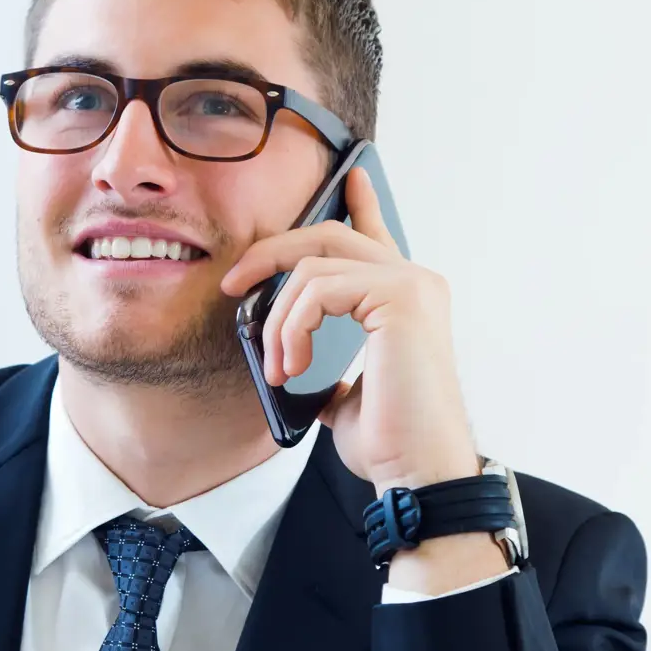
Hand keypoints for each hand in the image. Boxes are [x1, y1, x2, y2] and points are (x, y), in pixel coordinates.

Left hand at [218, 165, 479, 491]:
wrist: (417, 473)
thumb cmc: (390, 442)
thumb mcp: (345, 397)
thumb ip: (326, 366)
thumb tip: (292, 361)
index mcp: (405, 300)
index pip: (377, 236)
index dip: (360, 202)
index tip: (350, 178)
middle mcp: (416, 282)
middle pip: (328, 236)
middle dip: (271, 254)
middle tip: (233, 283)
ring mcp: (411, 285)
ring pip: (312, 267)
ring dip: (277, 320)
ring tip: (275, 368)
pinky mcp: (401, 297)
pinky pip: (317, 289)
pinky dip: (290, 328)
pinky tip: (289, 366)